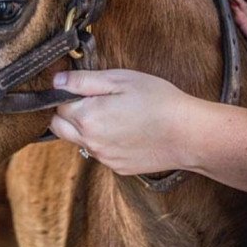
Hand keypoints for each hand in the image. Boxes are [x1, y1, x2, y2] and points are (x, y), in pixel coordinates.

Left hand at [49, 69, 194, 174]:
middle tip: (89, 101)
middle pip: (58, 127)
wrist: (190, 134)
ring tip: (112, 115)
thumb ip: (82, 81)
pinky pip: (99, 153)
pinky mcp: (117, 167)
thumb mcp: (120, 79)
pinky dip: (103, 141)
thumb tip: (56, 81)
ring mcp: (103, 158)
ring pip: (78, 141)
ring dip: (85, 128)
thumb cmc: (158, 101)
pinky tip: (124, 130)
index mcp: (87, 118)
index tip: (81, 88)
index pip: (56, 105)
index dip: (65, 94)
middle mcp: (90, 142)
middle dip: (65, 114)